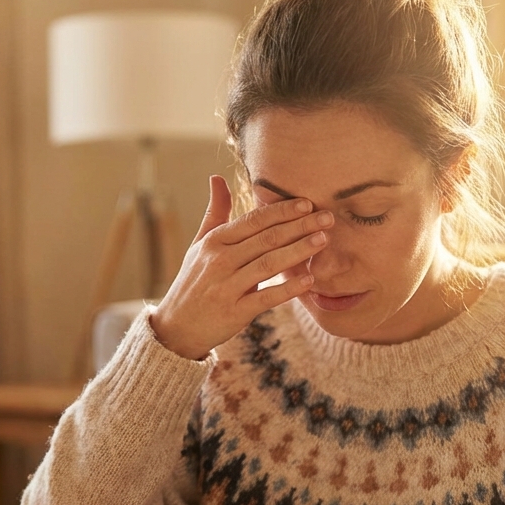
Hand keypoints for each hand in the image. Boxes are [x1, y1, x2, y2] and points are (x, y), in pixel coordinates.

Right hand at [149, 175, 331, 359]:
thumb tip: (217, 177)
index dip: (282, 210)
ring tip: (324, 241)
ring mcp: (227, 287)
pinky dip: (288, 288)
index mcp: (214, 241)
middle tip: (327, 218)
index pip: (254, 220)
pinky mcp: (234, 312)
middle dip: (300, 226)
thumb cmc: (193, 282)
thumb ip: (215, 212)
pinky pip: (266, 298)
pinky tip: (309, 280)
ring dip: (299, 251)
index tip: (307, 203)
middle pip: (266, 239)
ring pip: (269, 264)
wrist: (176, 328)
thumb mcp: (199, 245)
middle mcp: (220, 260)